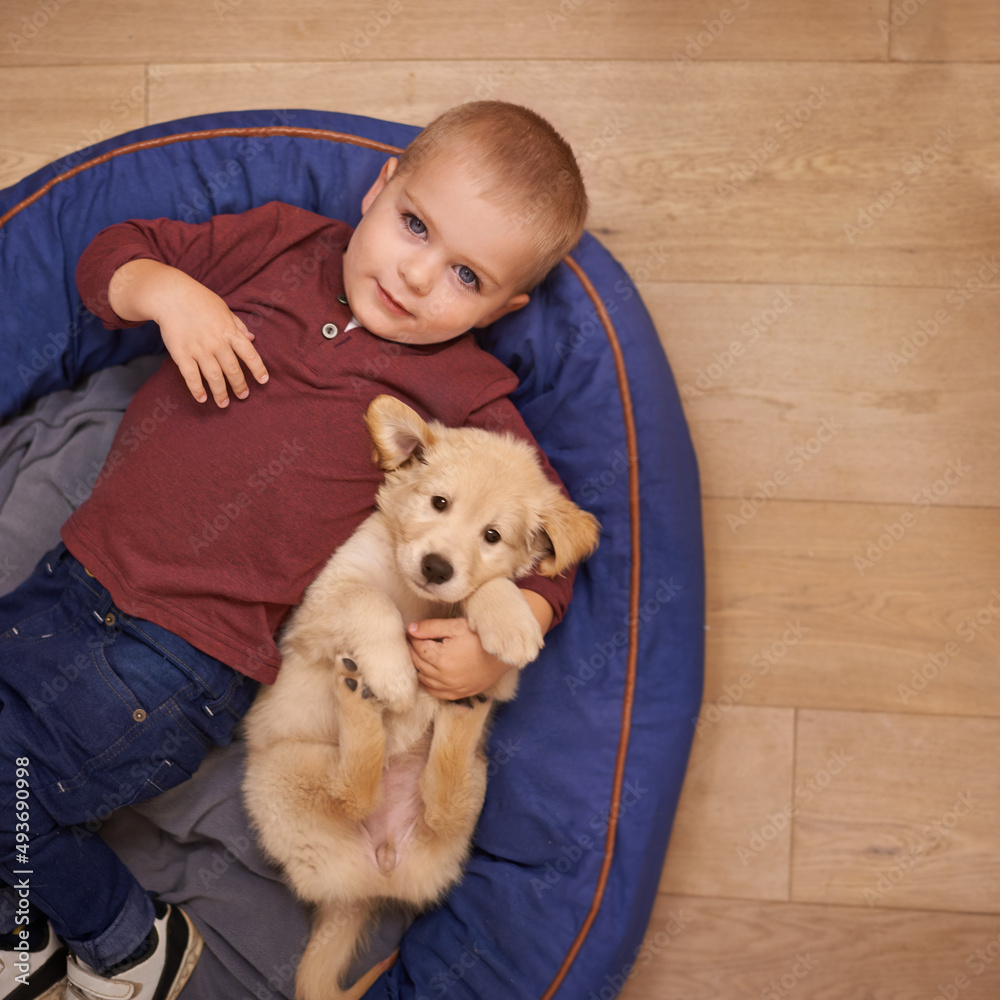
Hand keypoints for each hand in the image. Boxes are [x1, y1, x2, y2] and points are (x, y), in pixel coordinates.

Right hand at [109, 259, 268, 406]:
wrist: (170, 295)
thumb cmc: (200, 301)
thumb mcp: (224, 309)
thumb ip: (238, 326)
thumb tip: (252, 338)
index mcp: (229, 331)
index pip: (249, 354)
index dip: (258, 369)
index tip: (263, 381)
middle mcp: (217, 342)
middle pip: (233, 369)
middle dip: (239, 385)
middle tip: (243, 396)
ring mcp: (199, 349)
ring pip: (214, 377)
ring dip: (220, 393)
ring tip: (224, 404)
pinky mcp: (181, 353)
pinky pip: (191, 376)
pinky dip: (197, 389)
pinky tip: (202, 398)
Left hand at [407, 618, 516, 699]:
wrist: (505, 655)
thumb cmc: (481, 638)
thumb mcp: (457, 627)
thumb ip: (432, 627)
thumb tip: (410, 629)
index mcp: (441, 658)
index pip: (418, 647)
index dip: (413, 638)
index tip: (411, 631)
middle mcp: (444, 676)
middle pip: (418, 663)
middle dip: (412, 651)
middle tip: (411, 642)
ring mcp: (451, 687)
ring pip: (424, 679)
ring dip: (418, 667)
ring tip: (417, 656)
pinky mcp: (460, 694)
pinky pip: (436, 693)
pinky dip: (428, 685)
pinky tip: (427, 676)